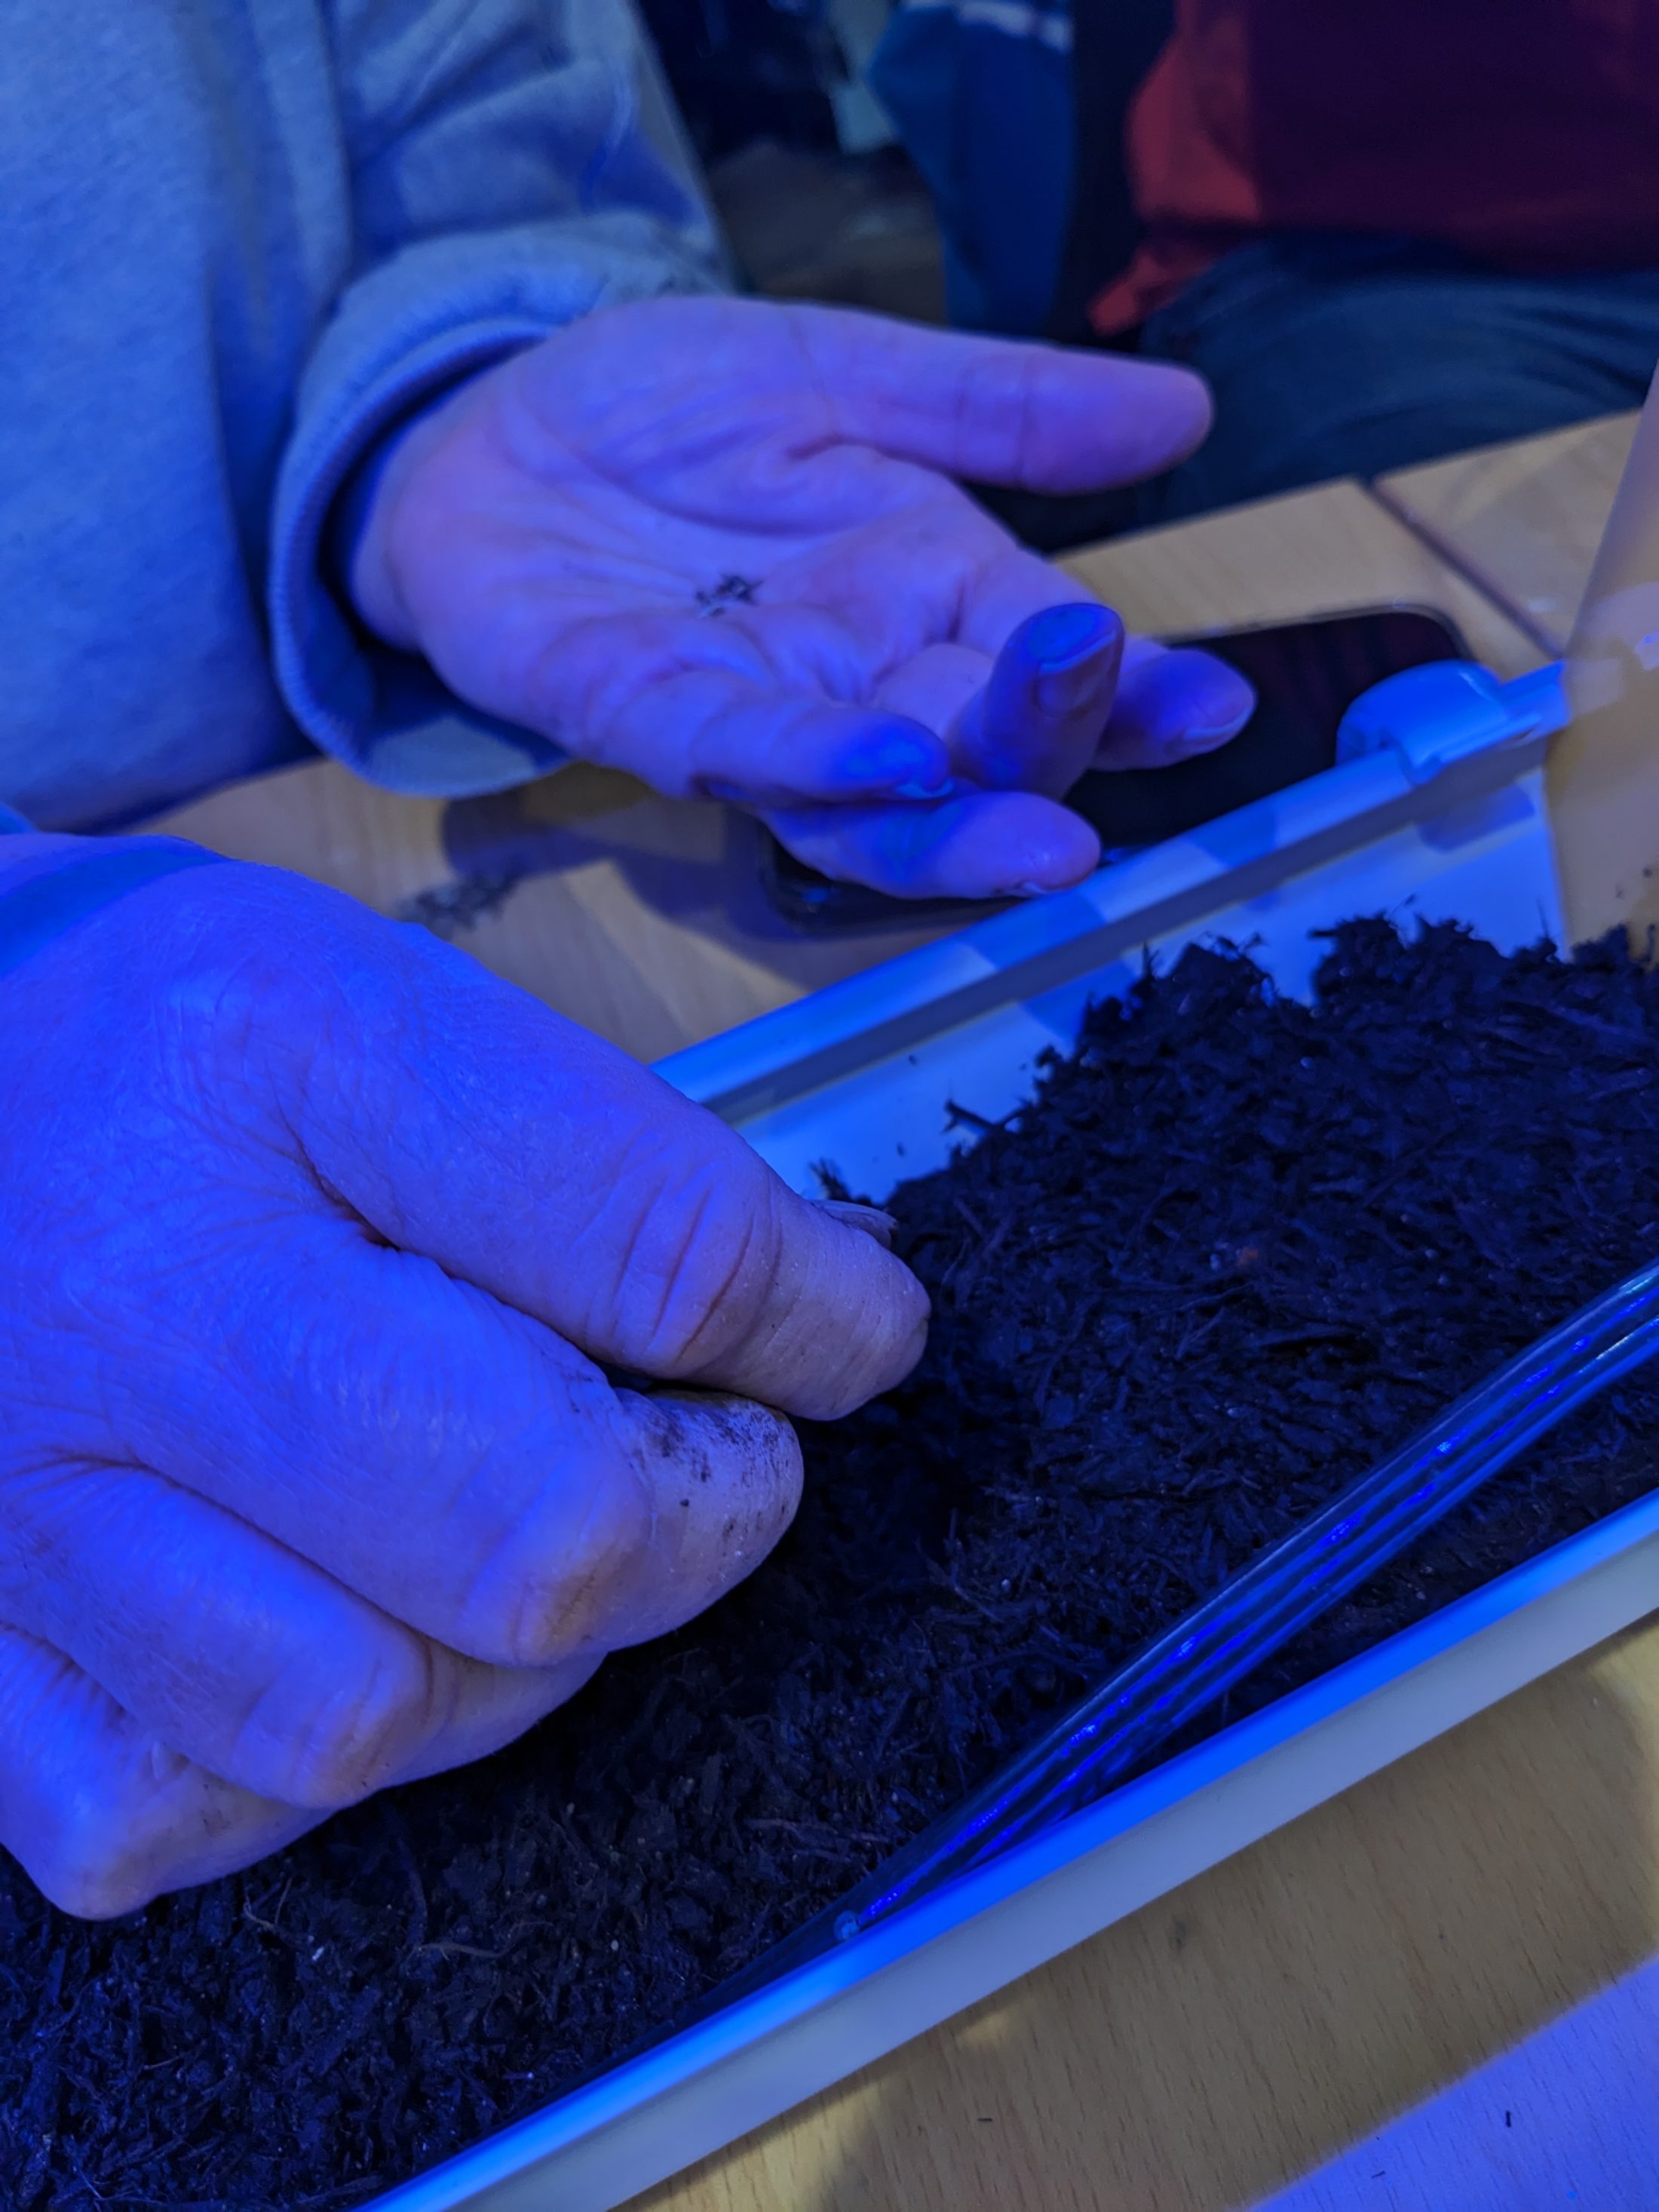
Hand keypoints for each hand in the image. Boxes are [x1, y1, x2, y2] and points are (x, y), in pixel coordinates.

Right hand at [0, 836, 924, 1913]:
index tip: (855, 1329)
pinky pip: (174, 1816)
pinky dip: (301, 1763)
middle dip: (701, 1514)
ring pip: (371, 1717)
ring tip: (514, 1542)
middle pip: (539, 1537)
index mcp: (273, 1059)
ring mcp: (16, 1501)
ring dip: (517, 1656)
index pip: (653, 1241)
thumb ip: (602, 1150)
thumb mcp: (373, 993)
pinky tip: (329, 1625)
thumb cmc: (148, 1038)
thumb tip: (825, 1306)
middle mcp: (134, 1295)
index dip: (818, 1318)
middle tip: (701, 1451)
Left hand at [348, 297, 1252, 898]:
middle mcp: (856, 677)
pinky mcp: (640, 713)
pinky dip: (817, 768)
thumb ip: (999, 407)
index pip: (1047, 657)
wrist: (481, 424)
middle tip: (1153, 720)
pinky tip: (890, 766)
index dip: (1136, 692)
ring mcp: (753, 712)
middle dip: (1063, 743)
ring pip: (874, 804)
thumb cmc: (661, 411)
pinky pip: (739, 755)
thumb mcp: (845, 372)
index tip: (1219, 704)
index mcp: (925, 589)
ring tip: (1054, 840)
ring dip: (964, 824)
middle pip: (980, 747)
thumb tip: (1186, 413)